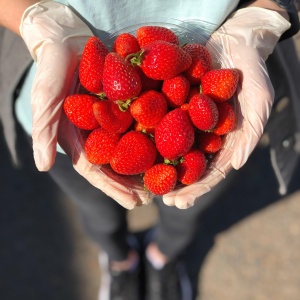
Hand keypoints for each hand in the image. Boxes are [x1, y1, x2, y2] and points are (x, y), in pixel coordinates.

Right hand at [20, 0, 151, 208]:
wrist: (66, 36)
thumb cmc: (52, 68)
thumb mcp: (46, 97)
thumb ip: (44, 129)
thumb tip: (43, 167)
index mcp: (80, 138)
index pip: (96, 170)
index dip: (114, 188)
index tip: (134, 203)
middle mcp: (99, 133)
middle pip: (119, 163)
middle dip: (135, 182)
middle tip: (156, 198)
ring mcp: (115, 119)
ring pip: (134, 145)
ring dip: (149, 163)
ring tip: (168, 179)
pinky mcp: (128, 101)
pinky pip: (144, 118)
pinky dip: (157, 131)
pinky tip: (174, 141)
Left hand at [162, 7, 290, 208]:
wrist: (233, 40)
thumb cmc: (251, 70)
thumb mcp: (258, 99)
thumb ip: (249, 132)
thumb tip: (237, 165)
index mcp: (222, 140)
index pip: (210, 171)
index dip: (196, 188)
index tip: (180, 203)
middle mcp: (203, 135)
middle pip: (188, 165)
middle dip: (176, 185)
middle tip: (163, 201)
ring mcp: (187, 121)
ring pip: (171, 149)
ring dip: (159, 167)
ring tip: (146, 186)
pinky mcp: (173, 103)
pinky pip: (160, 122)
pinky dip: (149, 136)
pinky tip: (134, 149)